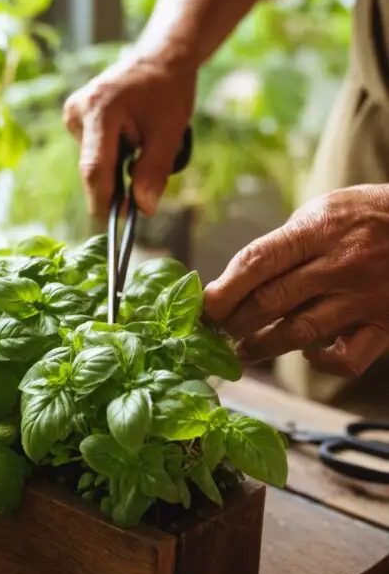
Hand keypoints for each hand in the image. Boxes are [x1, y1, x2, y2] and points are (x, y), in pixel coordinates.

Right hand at [63, 52, 196, 218]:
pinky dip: (111, 155)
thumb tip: (143, 209)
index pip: (95, 168)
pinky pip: (92, 151)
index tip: (115, 222)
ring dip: (116, 167)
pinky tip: (129, 137)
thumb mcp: (169, 133)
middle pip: (92, 168)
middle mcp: (79, 111)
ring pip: (92, 162)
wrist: (160, 59)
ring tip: (141, 144)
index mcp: (100, 110)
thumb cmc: (168, 92)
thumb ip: (154, 171)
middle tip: (143, 184)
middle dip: (116, 183)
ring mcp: (74, 113)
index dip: (104, 200)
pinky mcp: (75, 117)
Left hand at [203, 185, 388, 377]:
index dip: (225, 288)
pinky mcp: (385, 325)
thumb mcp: (326, 210)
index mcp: (318, 229)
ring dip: (262, 346)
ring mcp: (363, 298)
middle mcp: (339, 264)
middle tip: (217, 331)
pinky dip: (321, 363)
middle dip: (234, 321)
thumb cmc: (368, 216)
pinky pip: (346, 358)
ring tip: (244, 350)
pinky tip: (308, 355)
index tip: (204, 306)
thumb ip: (287, 242)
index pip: (258, 261)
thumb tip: (239, 278)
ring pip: (299, 333)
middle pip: (271, 301)